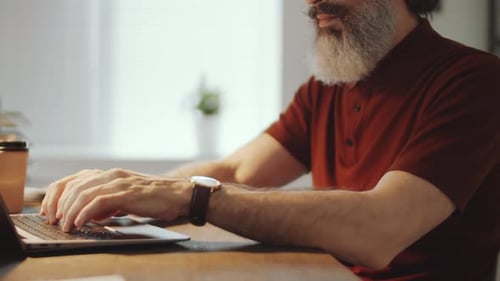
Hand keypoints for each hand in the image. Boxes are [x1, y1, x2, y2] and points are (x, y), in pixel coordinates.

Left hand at [40, 168, 191, 231]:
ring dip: (69, 211)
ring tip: (65, 226)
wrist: (177, 195)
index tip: (49, 211)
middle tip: (54, 222)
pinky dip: (85, 213)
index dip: (56, 195)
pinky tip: (80, 223)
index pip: (73, 180)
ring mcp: (118, 182)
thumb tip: (89, 215)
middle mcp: (110, 174)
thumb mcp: (125, 198)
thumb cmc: (154, 198)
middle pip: (73, 185)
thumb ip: (106, 203)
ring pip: (83, 193)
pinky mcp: (126, 192)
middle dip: (58, 205)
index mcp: (108, 174)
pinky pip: (98, 201)